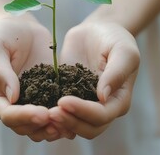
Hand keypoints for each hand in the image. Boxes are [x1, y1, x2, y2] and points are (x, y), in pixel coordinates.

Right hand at [0, 17, 61, 140]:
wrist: (18, 25)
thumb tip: (12, 97)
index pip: (7, 114)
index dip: (24, 117)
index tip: (43, 114)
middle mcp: (10, 104)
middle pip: (23, 126)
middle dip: (42, 126)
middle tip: (61, 118)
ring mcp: (29, 101)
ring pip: (39, 126)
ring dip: (53, 128)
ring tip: (70, 122)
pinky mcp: (45, 95)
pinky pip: (53, 113)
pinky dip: (63, 118)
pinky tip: (77, 116)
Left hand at [49, 22, 139, 138]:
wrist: (98, 30)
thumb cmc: (115, 38)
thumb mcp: (123, 51)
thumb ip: (116, 72)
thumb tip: (103, 97)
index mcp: (119, 100)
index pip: (102, 115)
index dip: (83, 112)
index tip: (63, 101)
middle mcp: (103, 109)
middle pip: (88, 128)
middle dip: (69, 122)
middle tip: (50, 112)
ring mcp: (85, 105)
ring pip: (74, 127)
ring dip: (59, 124)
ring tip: (42, 113)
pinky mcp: (69, 98)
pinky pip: (61, 114)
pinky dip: (51, 117)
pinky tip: (37, 110)